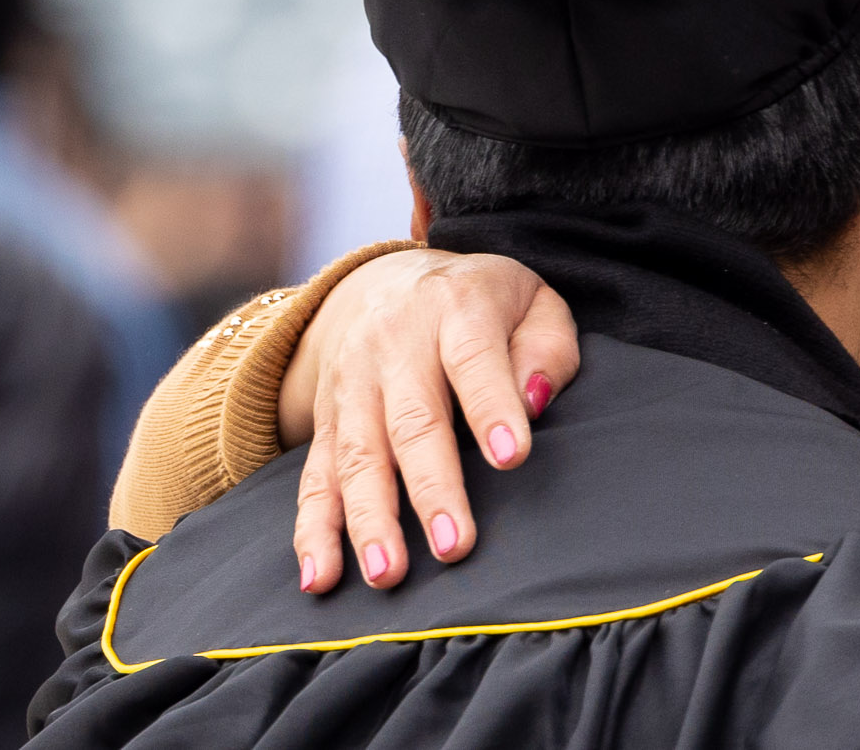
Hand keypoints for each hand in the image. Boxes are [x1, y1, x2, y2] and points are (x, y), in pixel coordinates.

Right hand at [284, 249, 580, 592]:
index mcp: (456, 308)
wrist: (384, 282)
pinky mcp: (325, 422)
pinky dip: (313, 531)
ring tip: (388, 574)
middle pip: (411, 421)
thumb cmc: (482, 304)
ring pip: (357, 457)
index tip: (511, 458)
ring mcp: (352, 386)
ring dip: (370, 520)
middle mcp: (394, 346)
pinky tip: (320, 578)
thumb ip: (546, 348)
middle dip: (430, 487)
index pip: (474, 359)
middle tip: (454, 545)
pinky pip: (314, 480)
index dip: (491, 407)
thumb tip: (534, 402)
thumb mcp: (531, 300)